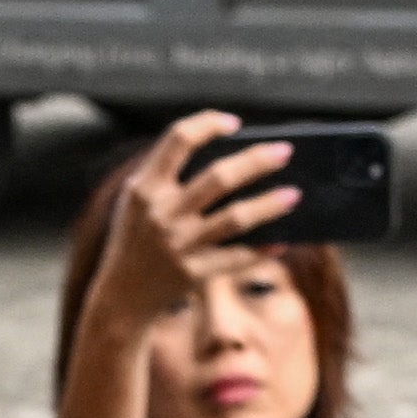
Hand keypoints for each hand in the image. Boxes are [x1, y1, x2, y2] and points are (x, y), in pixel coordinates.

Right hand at [77, 108, 293, 345]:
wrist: (121, 294)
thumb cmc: (138, 236)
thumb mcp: (138, 200)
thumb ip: (168, 175)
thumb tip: (234, 158)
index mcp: (145, 187)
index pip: (179, 140)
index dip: (208, 124)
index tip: (235, 123)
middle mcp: (162, 213)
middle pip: (218, 177)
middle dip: (257, 161)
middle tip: (286, 151)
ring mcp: (179, 245)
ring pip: (236, 218)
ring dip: (270, 205)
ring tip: (295, 195)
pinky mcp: (193, 273)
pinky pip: (237, 258)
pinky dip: (262, 249)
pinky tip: (282, 239)